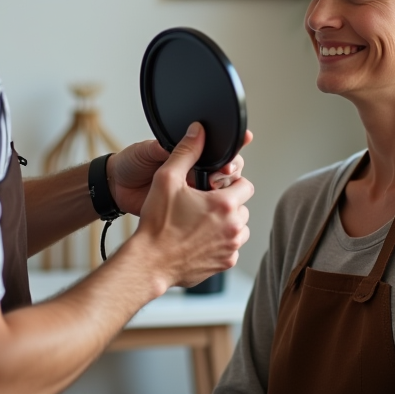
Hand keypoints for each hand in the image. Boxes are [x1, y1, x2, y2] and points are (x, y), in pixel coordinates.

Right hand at [130, 123, 253, 288]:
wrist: (149, 262)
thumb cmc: (157, 224)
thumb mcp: (167, 179)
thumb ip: (186, 151)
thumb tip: (198, 131)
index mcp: (225, 204)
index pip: (245, 184)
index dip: (229, 183)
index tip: (213, 188)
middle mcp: (234, 227)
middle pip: (242, 207)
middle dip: (226, 204)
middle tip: (202, 205)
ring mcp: (231, 248)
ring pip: (239, 228)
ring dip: (226, 224)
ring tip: (199, 222)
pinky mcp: (224, 264)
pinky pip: (230, 248)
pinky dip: (219, 243)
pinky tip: (198, 240)